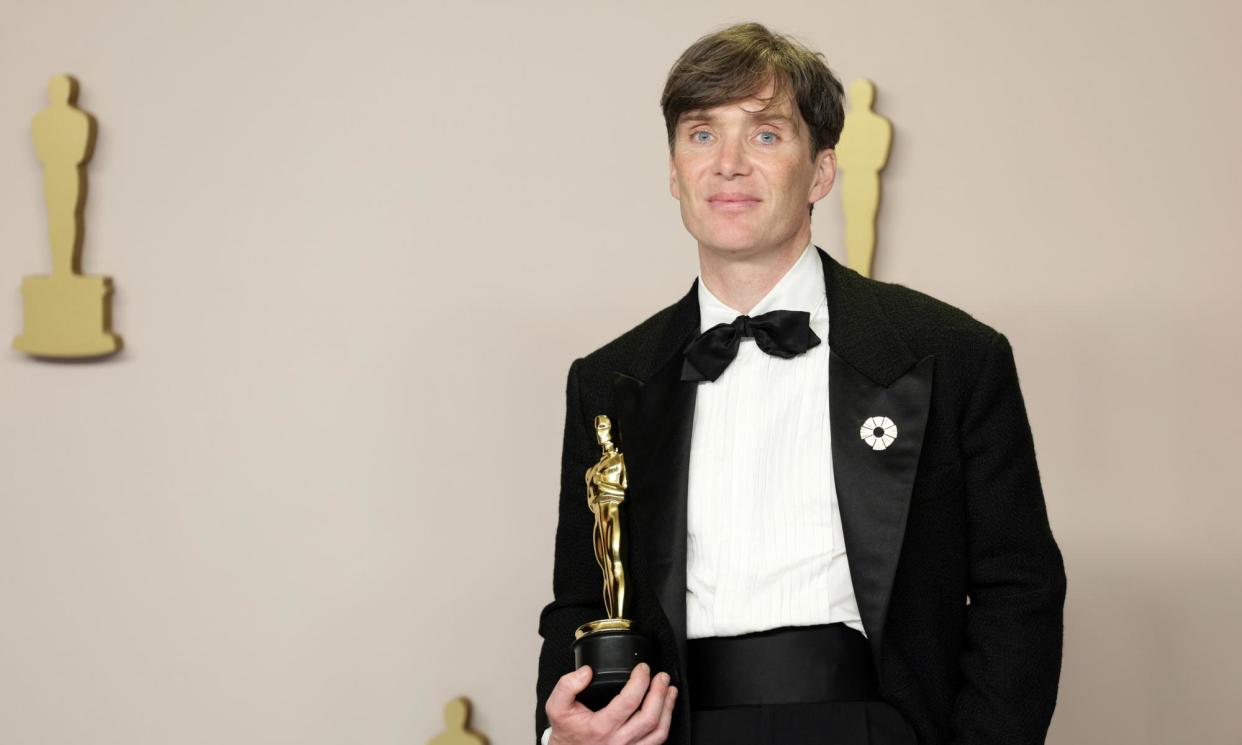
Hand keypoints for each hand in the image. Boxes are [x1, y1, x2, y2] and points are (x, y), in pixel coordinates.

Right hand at [545, 662, 677, 744]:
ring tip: (670, 690)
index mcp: (601, 728)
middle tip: (662, 676)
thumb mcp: (557, 706)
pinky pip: (656, 742)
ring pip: (658, 732)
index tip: (643, 668)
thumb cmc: (566, 731)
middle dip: (659, 693)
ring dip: (667, 708)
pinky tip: (665, 710)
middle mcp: (618, 742)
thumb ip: (567, 685)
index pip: (629, 701)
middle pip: (649, 717)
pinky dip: (665, 724)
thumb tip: (587, 672)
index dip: (640, 681)